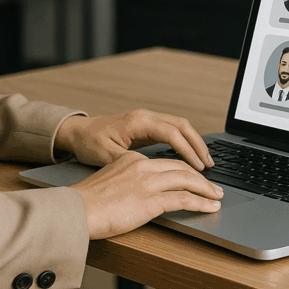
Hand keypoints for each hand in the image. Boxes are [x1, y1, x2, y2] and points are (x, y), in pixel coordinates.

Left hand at [55, 109, 213, 169]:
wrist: (78, 132)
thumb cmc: (90, 143)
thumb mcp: (107, 155)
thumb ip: (130, 162)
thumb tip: (152, 171)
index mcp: (138, 122)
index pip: (172, 133)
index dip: (187, 150)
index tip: (198, 167)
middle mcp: (146, 116)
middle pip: (182, 125)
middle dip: (198, 144)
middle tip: (209, 165)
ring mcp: (147, 119)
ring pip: (180, 126)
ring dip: (194, 142)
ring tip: (204, 162)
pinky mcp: (147, 126)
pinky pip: (172, 130)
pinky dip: (184, 142)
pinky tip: (190, 156)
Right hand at [70, 151, 223, 238]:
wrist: (76, 211)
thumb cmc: (87, 203)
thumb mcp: (109, 182)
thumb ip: (127, 181)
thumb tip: (139, 193)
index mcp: (132, 159)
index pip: (166, 162)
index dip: (185, 170)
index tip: (194, 177)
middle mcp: (143, 166)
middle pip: (181, 168)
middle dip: (201, 177)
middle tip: (214, 186)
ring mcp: (148, 182)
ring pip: (187, 180)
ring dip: (207, 189)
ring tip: (217, 197)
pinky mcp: (150, 201)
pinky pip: (184, 199)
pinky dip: (201, 202)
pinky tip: (210, 206)